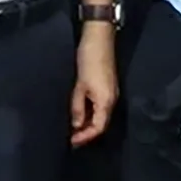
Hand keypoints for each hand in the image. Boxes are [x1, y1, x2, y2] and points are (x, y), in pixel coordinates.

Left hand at [71, 24, 117, 146]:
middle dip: (86, 132)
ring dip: (87, 122)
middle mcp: (111, 100)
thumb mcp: (80, 86)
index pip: (98, 128)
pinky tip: (79, 112)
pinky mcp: (106, 87)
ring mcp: (110, 93)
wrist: (99, 39)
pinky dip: (89, 112)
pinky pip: (99, 106)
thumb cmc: (90, 60)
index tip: (71, 141)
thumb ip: (78, 107)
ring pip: (100, 115)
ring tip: (72, 127)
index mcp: (106, 102)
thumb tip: (76, 125)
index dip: (85, 137)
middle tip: (70, 137)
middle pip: (101, 123)